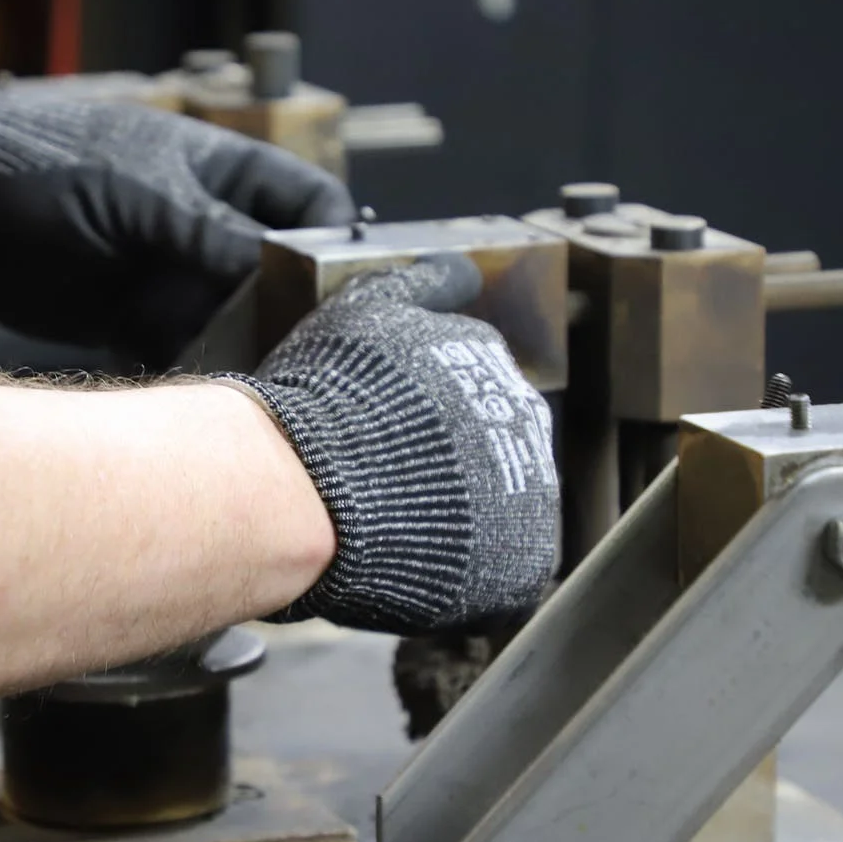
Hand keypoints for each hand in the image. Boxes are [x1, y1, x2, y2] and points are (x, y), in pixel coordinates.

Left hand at [0, 50, 355, 366]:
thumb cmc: (39, 162)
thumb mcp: (140, 196)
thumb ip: (214, 237)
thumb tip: (285, 278)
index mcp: (223, 172)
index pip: (310, 208)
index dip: (338, 246)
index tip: (352, 292)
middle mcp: (206, 227)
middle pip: (280, 277)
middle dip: (295, 314)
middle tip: (310, 355)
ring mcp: (169, 276)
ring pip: (235, 324)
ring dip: (247, 352)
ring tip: (261, 383)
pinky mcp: (131, 321)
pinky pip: (182, 354)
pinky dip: (194, 375)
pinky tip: (202, 395)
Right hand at [224, 254, 558, 633]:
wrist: (314, 488)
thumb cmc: (325, 399)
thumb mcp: (364, 310)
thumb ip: (416, 286)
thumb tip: (456, 268)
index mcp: (484, 357)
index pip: (466, 384)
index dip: (420, 414)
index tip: (384, 430)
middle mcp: (521, 419)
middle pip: (489, 445)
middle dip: (444, 465)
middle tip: (382, 482)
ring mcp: (529, 493)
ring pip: (499, 507)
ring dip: (457, 520)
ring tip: (393, 528)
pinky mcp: (521, 560)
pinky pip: (503, 571)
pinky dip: (466, 573)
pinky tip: (417, 563)